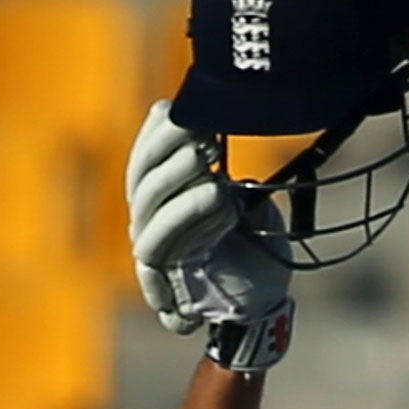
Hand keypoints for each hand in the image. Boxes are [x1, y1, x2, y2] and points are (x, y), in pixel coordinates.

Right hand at [126, 100, 290, 335]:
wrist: (265, 299)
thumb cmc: (253, 246)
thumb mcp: (248, 200)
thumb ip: (231, 169)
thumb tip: (227, 124)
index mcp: (161, 196)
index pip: (145, 157)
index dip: (158, 132)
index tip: (180, 109)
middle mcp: (148, 221)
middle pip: (142, 181)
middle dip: (170, 154)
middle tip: (206, 138)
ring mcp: (152, 253)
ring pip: (149, 216)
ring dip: (182, 192)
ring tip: (217, 180)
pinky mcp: (162, 287)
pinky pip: (160, 256)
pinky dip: (187, 227)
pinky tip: (219, 205)